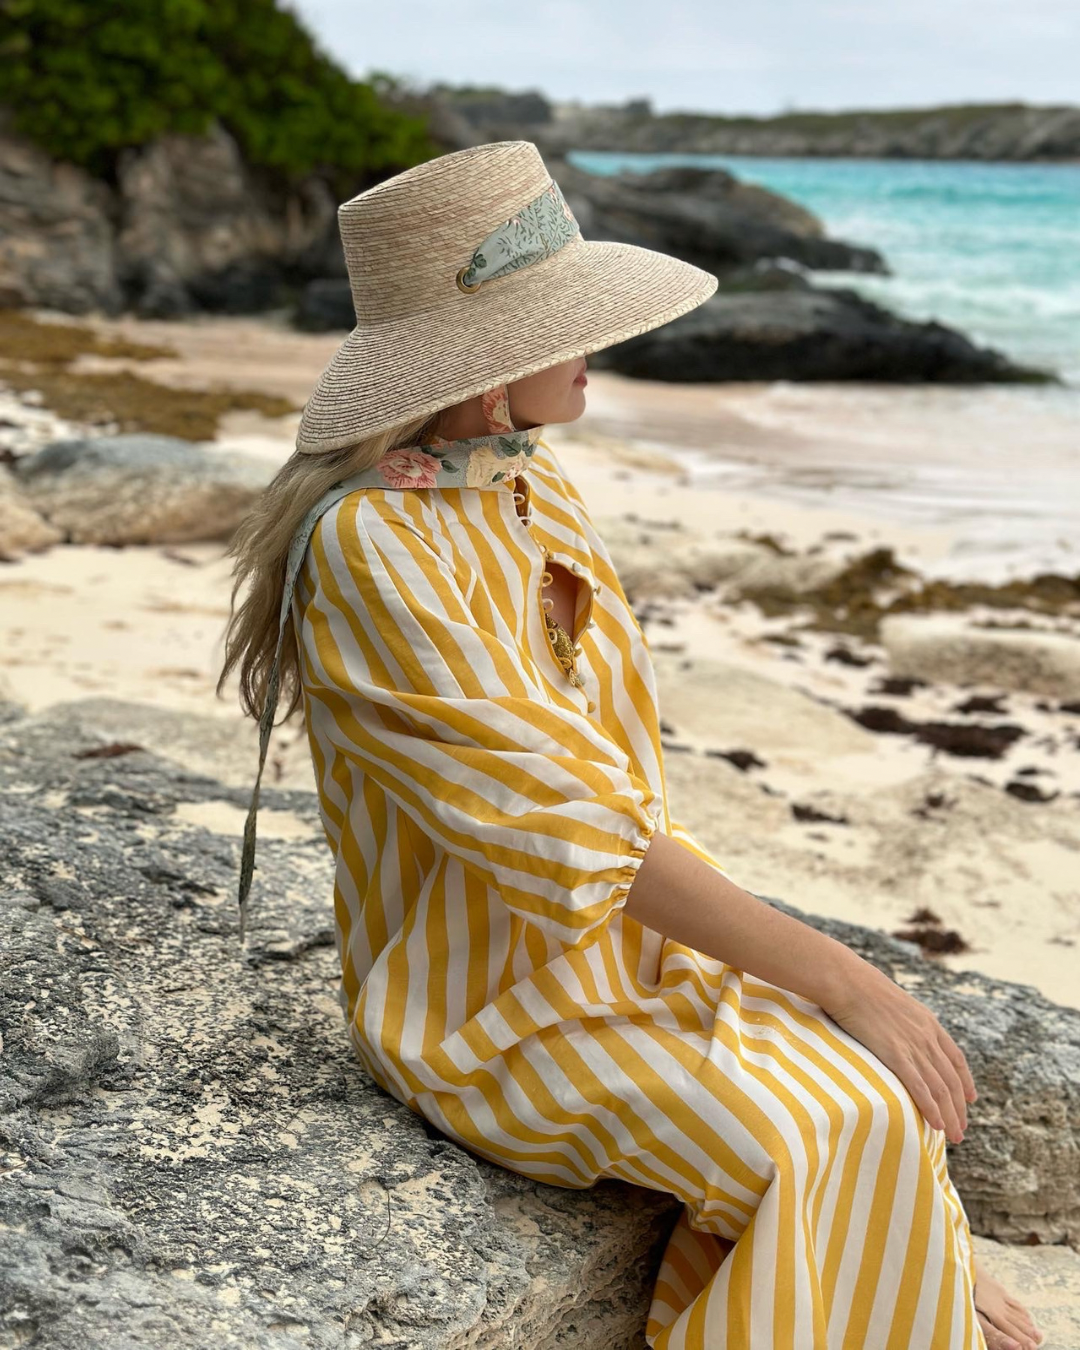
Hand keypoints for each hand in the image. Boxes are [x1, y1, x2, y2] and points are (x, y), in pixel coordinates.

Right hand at [821, 961, 977, 1143]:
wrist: (849, 981)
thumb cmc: (861, 988)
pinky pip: (919, 1088)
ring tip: (954, 1135)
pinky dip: (931, 1108)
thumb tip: (896, 1029)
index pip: (956, 1058)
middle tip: (961, 1130)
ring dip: (950, 1115)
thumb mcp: (893, 1001)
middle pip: (951, 1079)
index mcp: (928, 1022)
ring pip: (940, 1088)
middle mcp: (927, 1036)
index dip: (965, 1081)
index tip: (970, 1099)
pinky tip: (936, 1125)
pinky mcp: (896, 1054)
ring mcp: (913, 1046)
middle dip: (959, 1108)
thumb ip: (903, 1020)